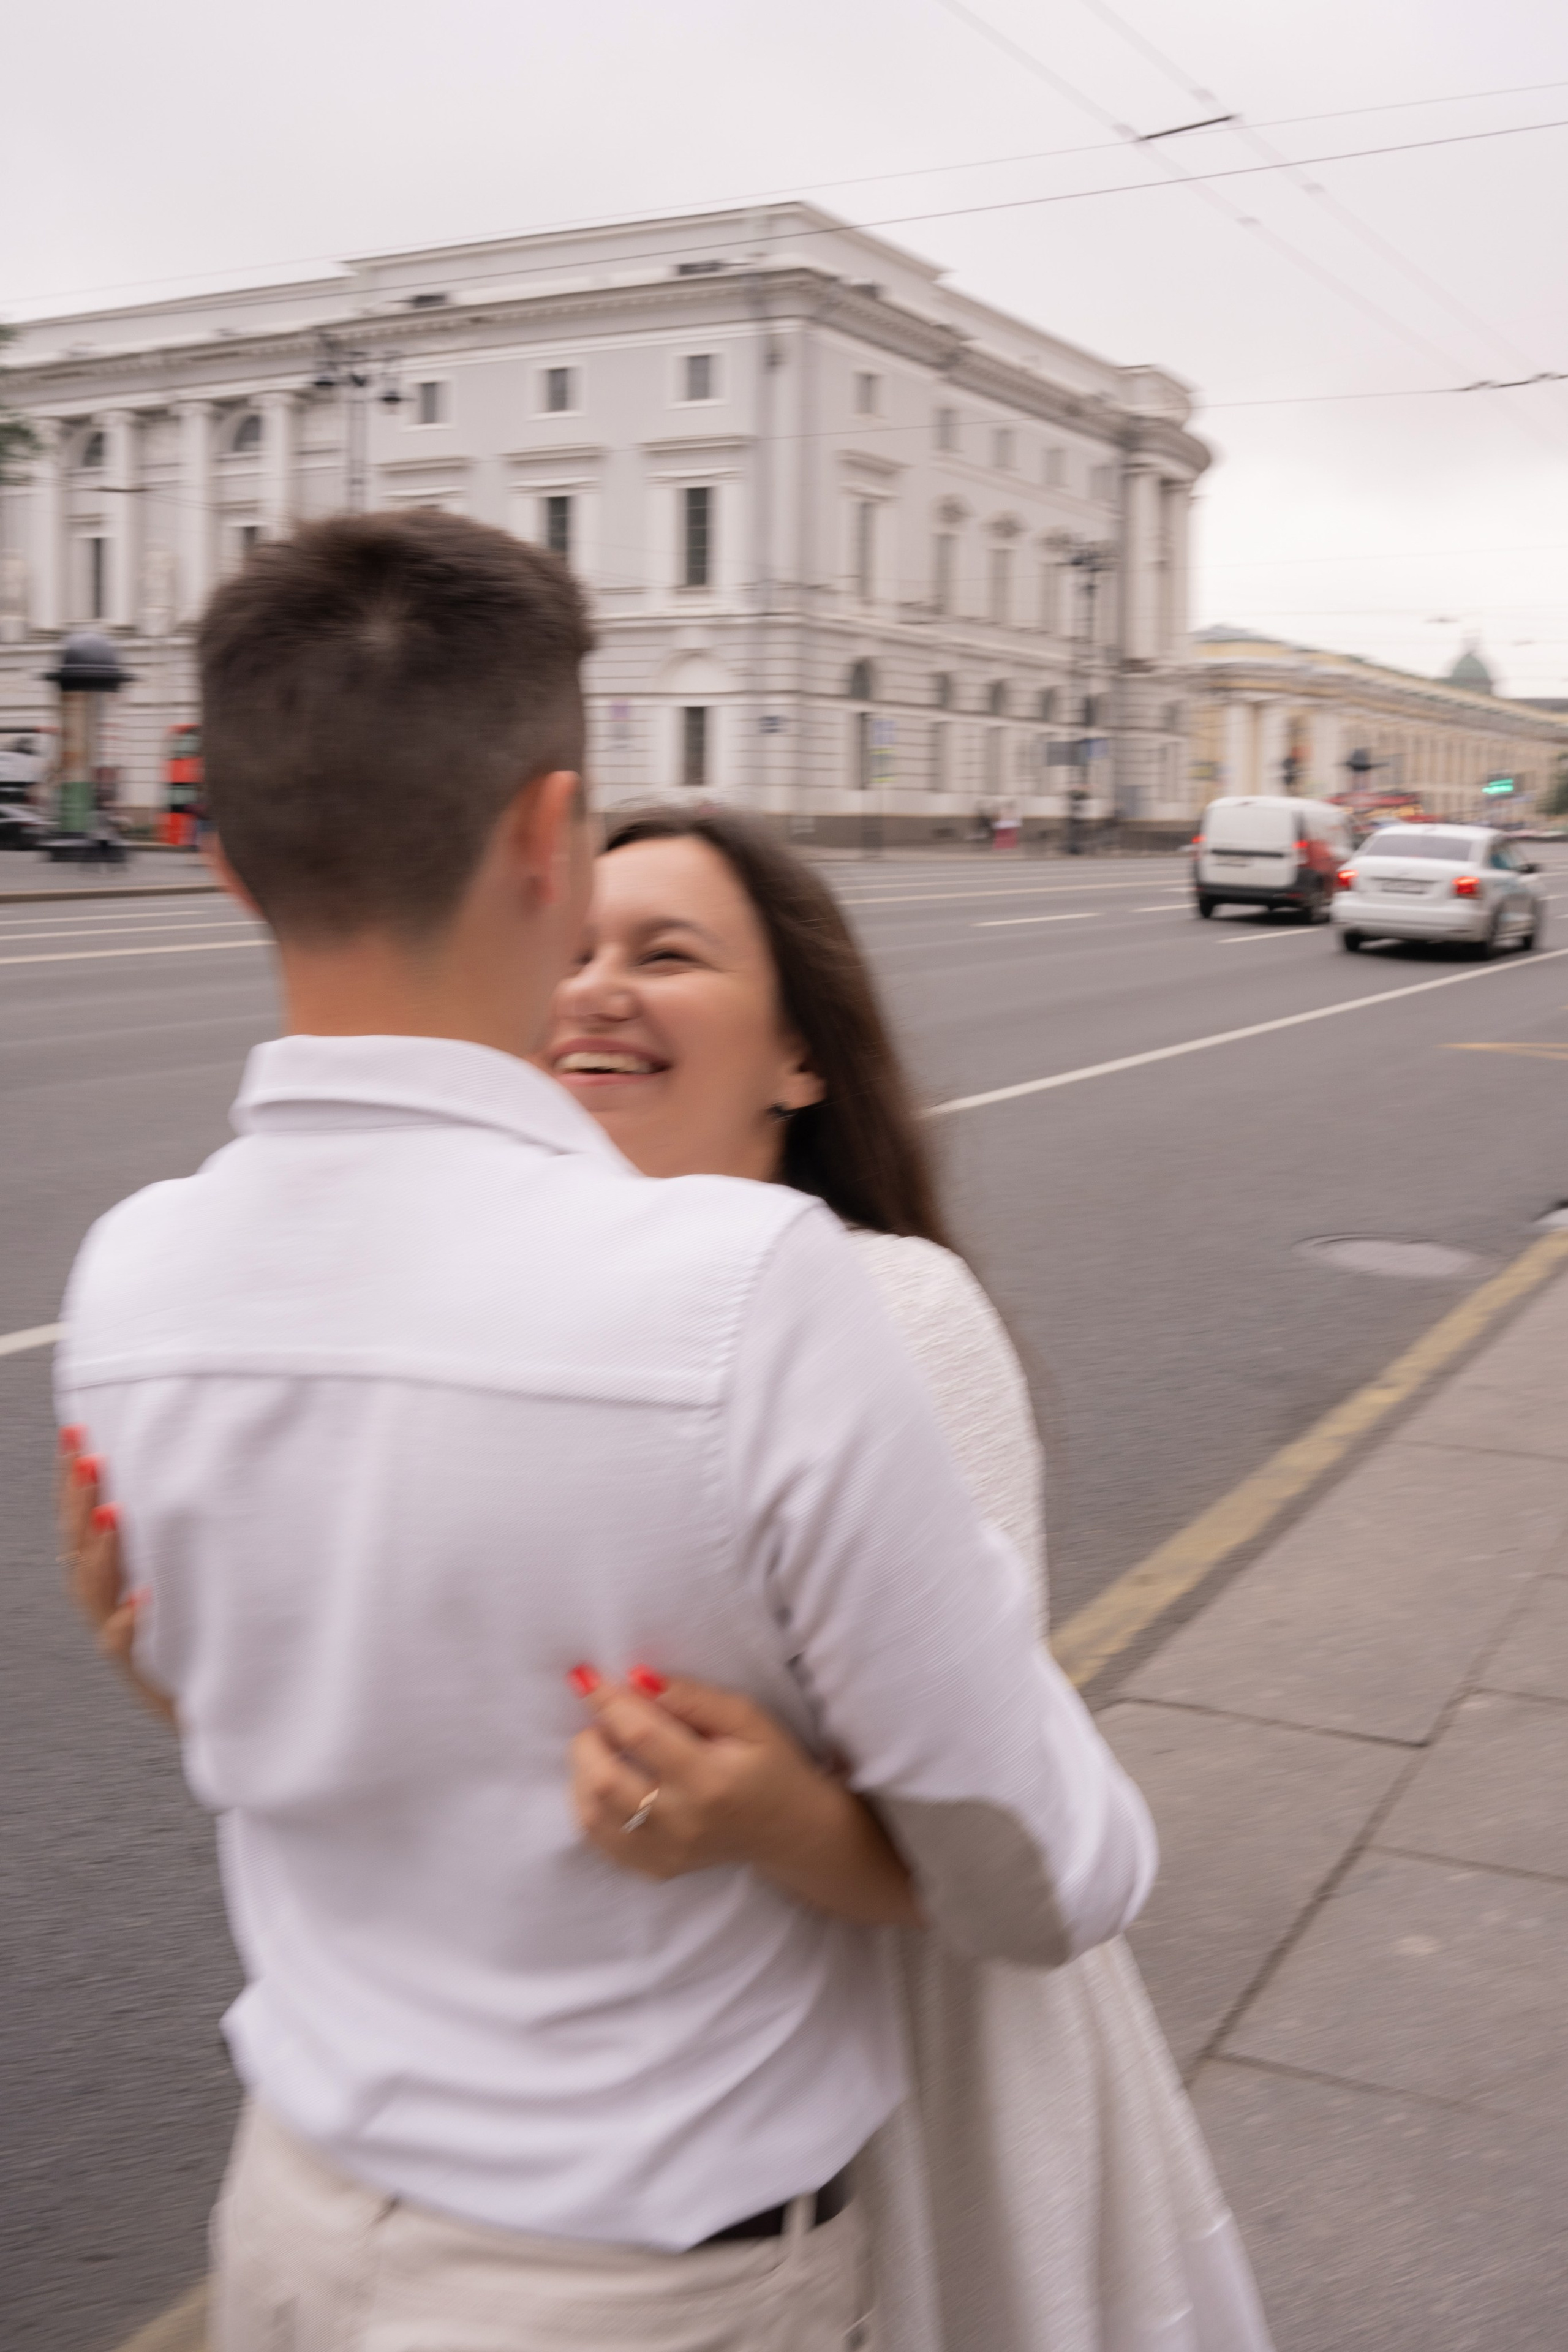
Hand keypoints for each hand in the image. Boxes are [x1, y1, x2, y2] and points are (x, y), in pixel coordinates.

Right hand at [55, 1429, 176, 1728]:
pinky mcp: (138, 1665)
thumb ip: (166, 1526)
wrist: (210, 1698)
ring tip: (111, 1514)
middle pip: (76, 1545)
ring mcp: (114, 1631)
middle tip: (91, 1457)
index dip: (73, 1475)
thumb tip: (180, 1457)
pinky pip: (125, 1642)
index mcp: (106, 1568)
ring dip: (102, 1550)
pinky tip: (142, 1595)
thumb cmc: (197, 1624)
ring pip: (94, 1589)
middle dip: (79, 1500)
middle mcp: (101, 1598)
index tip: (75, 1429)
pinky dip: (129, 1619)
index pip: (80, 1515)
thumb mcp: (178, 1567)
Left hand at [569, 1670, 920, 1927]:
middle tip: (601, 1720)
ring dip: (583, 1772)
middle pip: (603, 1780)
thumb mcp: (747, 1717)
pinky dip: (589, 1804)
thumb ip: (693, 1697)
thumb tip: (637, 1678)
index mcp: (710, 1779)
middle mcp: (683, 1822)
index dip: (607, 1700)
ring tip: (603, 1749)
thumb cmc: (771, 1763)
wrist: (789, 1830)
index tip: (585, 1676)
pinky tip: (607, 1781)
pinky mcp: (655, 1868)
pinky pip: (598, 1840)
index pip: (640, 1735)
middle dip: (588, 1739)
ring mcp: (666, 1852)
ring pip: (591, 1813)